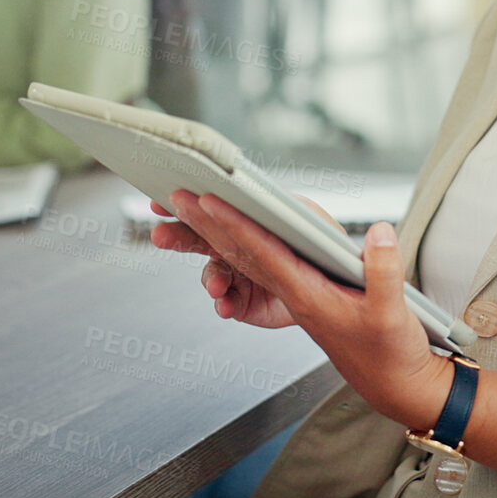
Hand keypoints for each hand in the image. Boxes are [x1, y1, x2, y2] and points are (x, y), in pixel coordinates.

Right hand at [149, 193, 343, 327]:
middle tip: (161, 235)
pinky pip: (227, 303)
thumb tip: (255, 193)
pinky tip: (226, 304)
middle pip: (197, 238)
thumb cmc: (317, 246)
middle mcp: (233, 247)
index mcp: (242, 222)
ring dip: (210, 278)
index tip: (167, 199)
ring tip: (218, 284)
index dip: (185, 204)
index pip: (208, 208)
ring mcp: (236, 276)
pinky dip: (224, 304)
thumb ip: (280, 205)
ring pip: (211, 275)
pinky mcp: (244, 303)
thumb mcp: (305, 216)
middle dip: (176, 235)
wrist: (336, 289)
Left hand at [155, 190, 449, 428]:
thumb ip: (384, 271)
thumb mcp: (393, 311)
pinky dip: (241, 245)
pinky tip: (223, 231)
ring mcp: (294, 294)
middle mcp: (293, 294)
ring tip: (186, 210)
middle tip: (175, 197)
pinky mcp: (302, 294)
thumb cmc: (390, 350)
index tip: (209, 202)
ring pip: (245, 259)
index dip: (236, 226)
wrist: (392, 382)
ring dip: (214, 234)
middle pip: (241, 254)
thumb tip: (378, 231)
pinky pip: (264, 266)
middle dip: (206, 225)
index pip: (264, 255)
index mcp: (308, 297)